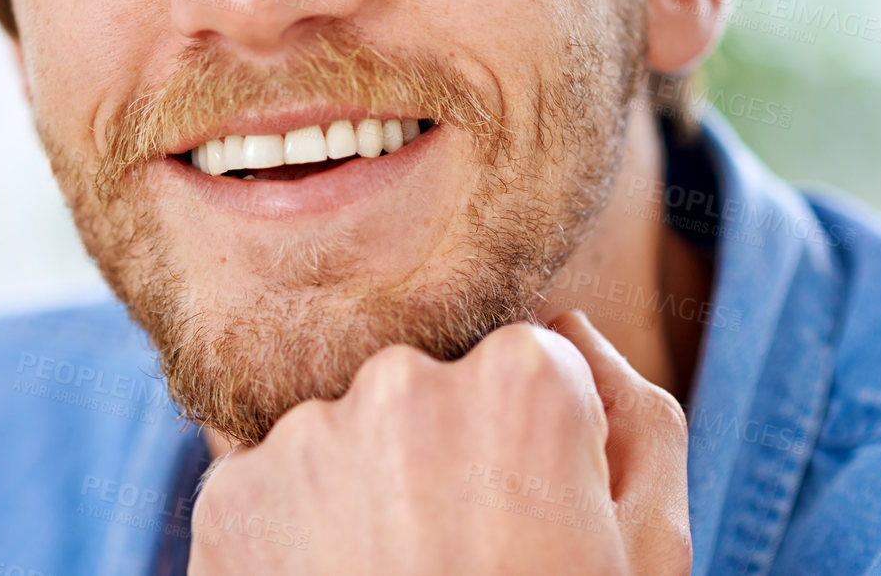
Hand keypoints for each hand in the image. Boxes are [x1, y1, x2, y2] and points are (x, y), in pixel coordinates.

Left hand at [187, 311, 690, 573]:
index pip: (516, 369)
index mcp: (523, 379)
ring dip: (357, 497)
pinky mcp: (231, 495)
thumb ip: (634, 416)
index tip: (525, 521)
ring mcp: (306, 436)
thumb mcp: (649, 550)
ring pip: (338, 440)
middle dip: (434, 462)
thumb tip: (567, 328)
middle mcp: (404, 379)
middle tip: (451, 561)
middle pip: (419, 396)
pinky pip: (267, 491)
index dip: (524, 452)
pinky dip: (289, 540)